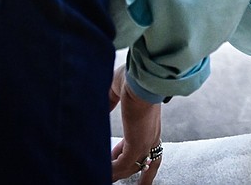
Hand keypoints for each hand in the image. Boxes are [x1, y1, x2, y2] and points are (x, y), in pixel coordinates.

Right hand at [109, 65, 163, 182]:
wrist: (140, 77)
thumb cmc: (132, 79)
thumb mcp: (118, 91)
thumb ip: (109, 101)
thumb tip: (99, 106)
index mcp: (148, 122)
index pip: (142, 144)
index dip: (125, 152)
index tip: (113, 157)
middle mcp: (150, 134)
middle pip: (151, 162)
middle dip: (142, 175)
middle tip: (133, 183)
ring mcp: (146, 140)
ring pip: (134, 166)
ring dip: (119, 173)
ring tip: (105, 178)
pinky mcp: (138, 144)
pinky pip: (124, 165)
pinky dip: (113, 170)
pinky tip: (103, 172)